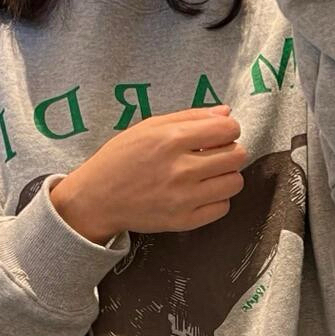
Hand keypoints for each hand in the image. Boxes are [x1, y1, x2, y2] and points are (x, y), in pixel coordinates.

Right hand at [50, 106, 246, 241]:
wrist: (98, 198)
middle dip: (230, 151)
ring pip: (234, 183)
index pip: (228, 130)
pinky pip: (223, 208)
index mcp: (172, 139)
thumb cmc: (121, 158)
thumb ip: (189, 117)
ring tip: (209, 175)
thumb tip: (226, 114)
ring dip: (226, 176)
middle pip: (236, 156)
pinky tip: (202, 193)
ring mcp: (184, 198)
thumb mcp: (149, 126)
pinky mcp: (184, 221)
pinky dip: (217, 199)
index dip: (229, 130)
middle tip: (214, 155)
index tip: (220, 135)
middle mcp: (181, 169)